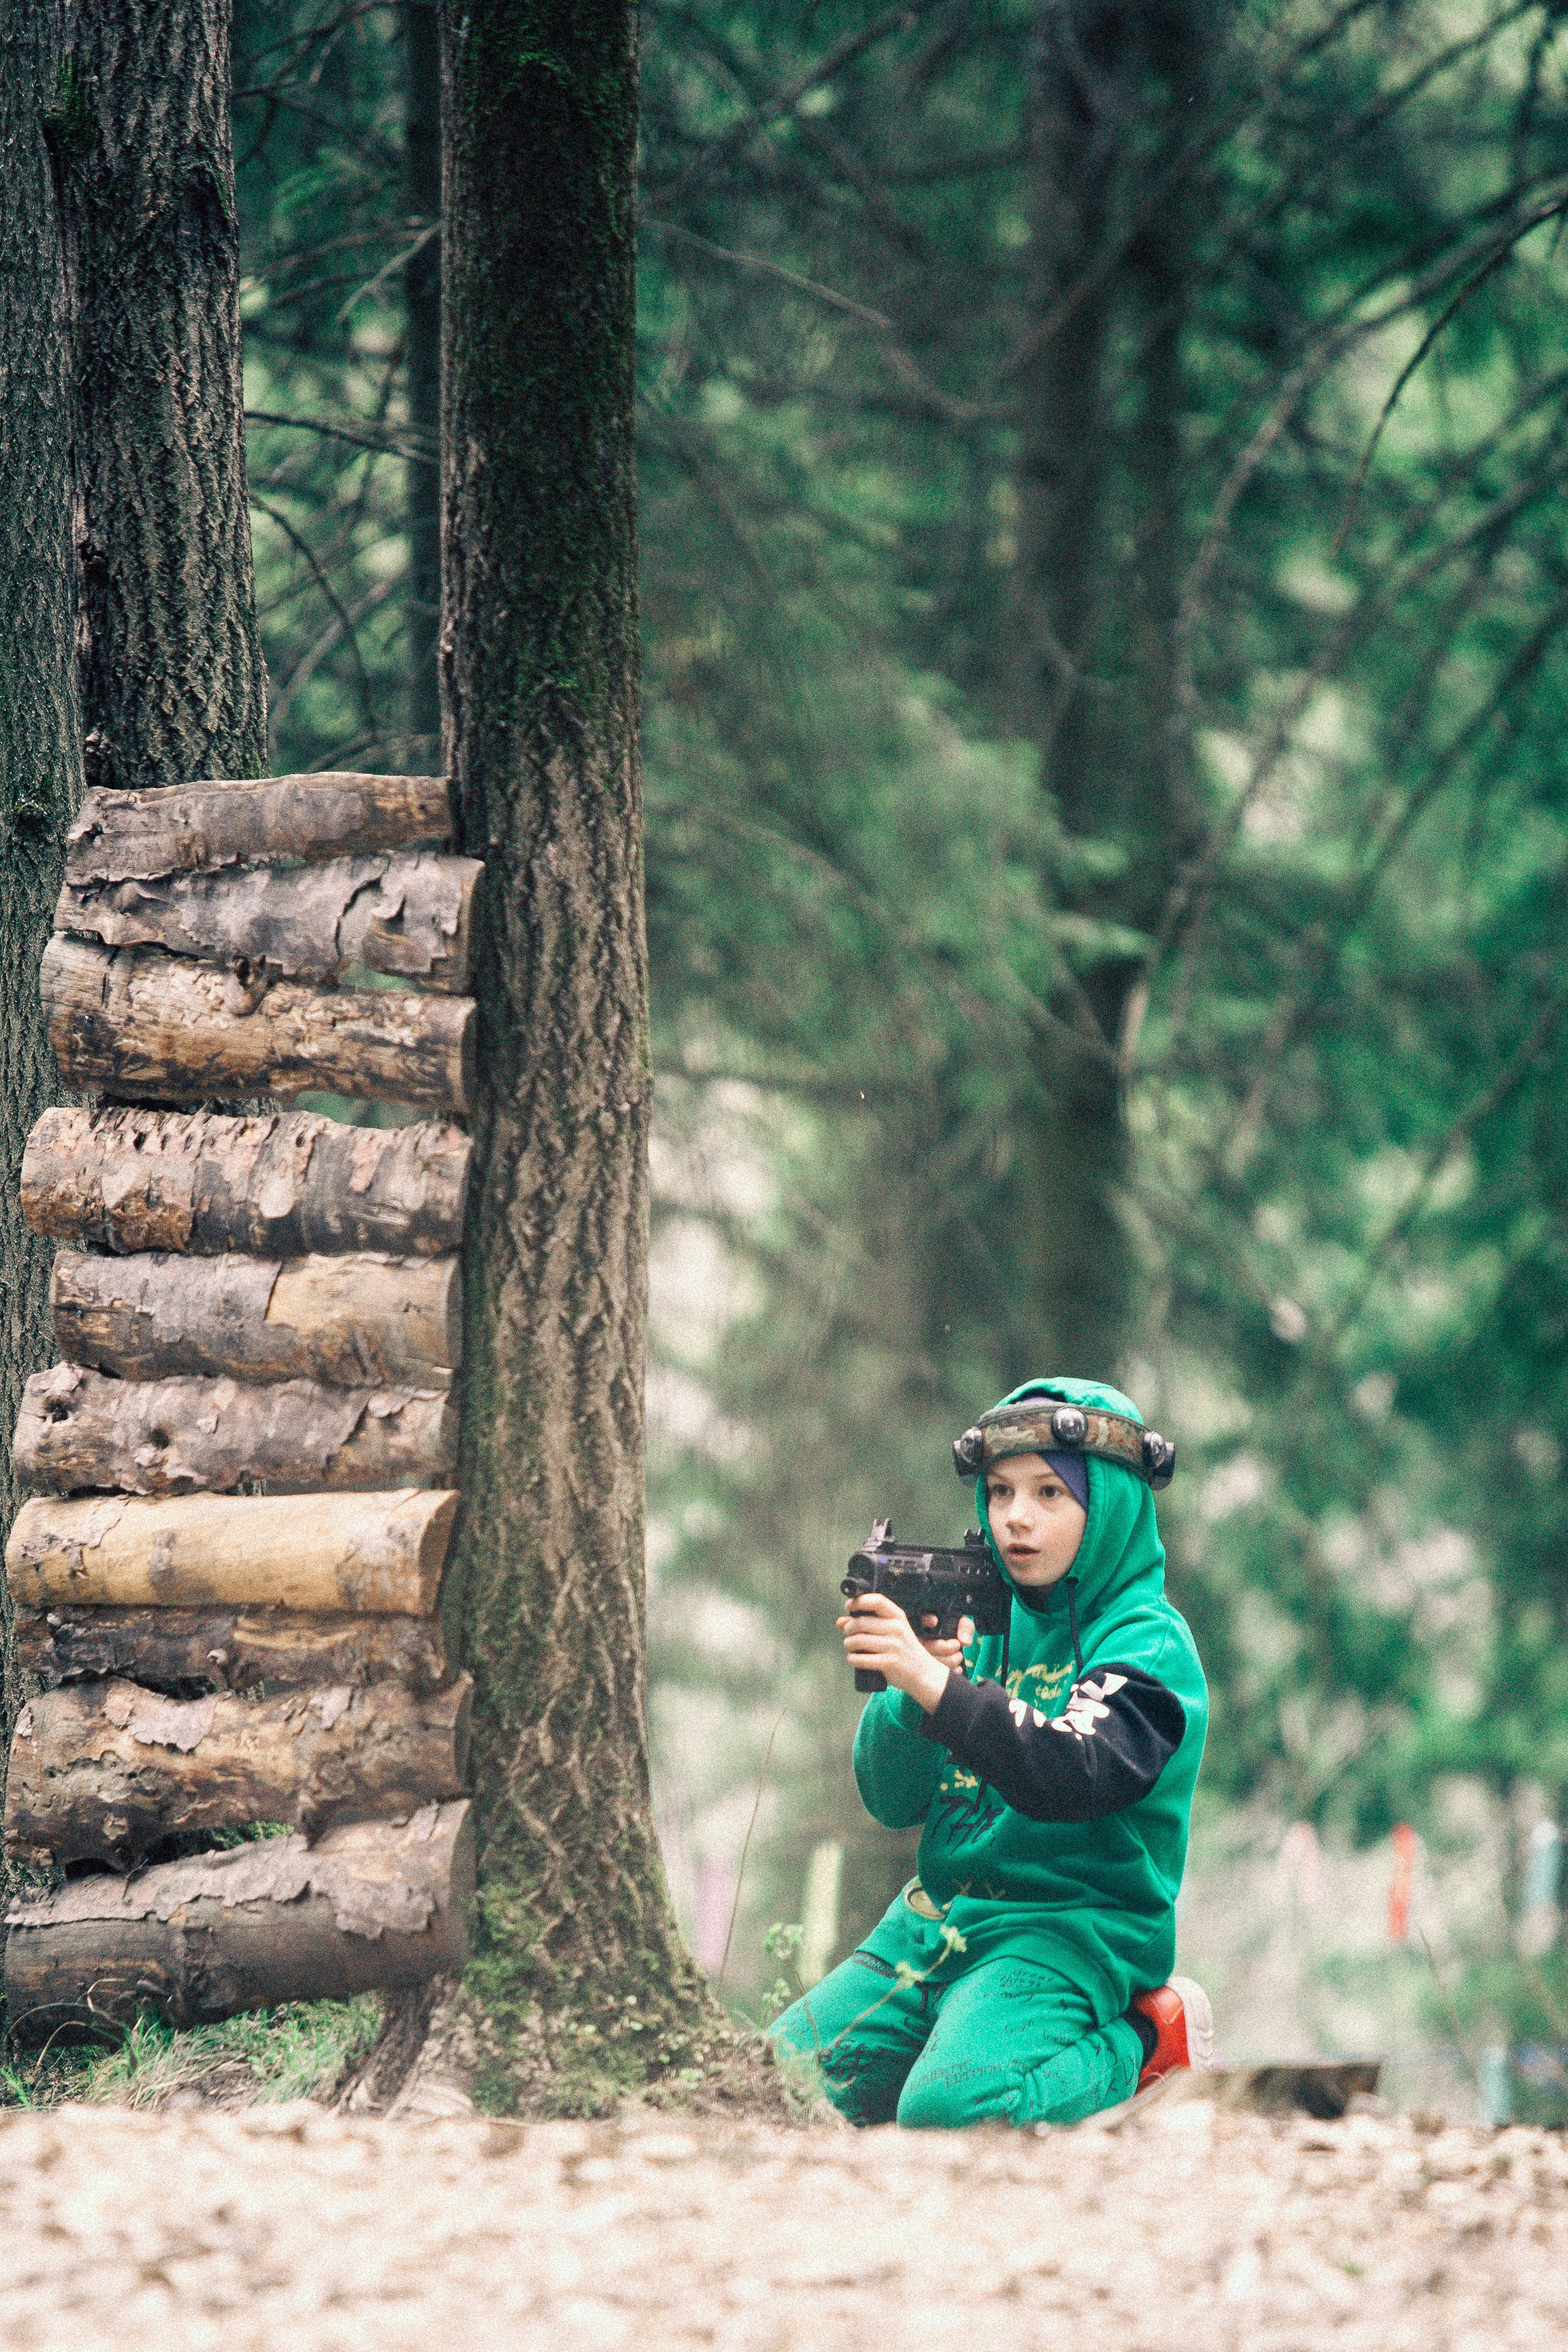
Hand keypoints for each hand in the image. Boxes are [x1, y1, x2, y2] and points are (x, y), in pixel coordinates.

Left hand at [837, 1594, 974, 1713]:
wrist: (922, 1672)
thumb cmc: (903, 1649)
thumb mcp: (891, 1631)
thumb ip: (867, 1624)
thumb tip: (840, 1622)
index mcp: (898, 1617)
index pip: (877, 1601)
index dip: (859, 1601)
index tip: (849, 1606)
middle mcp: (896, 1629)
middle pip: (861, 1622)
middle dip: (849, 1628)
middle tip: (848, 1633)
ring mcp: (893, 1646)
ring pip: (858, 1640)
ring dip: (848, 1644)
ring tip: (850, 1646)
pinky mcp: (889, 1662)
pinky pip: (861, 1659)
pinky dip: (852, 1659)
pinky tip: (853, 1658)